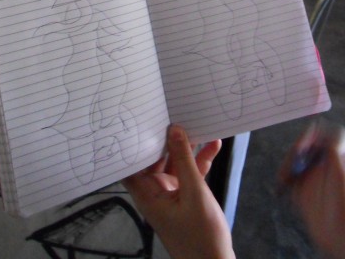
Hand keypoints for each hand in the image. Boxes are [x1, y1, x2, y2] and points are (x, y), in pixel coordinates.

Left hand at [123, 125, 234, 258]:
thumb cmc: (201, 236)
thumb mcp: (194, 193)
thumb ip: (185, 160)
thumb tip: (174, 129)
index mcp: (147, 194)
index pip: (130, 163)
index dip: (132, 142)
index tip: (138, 118)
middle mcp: (156, 191)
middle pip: (155, 157)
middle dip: (164, 136)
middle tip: (171, 109)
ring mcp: (172, 193)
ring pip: (176, 162)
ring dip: (187, 146)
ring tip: (196, 121)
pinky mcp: (187, 196)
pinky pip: (190, 172)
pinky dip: (200, 160)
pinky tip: (214, 144)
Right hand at [279, 125, 344, 258]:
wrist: (340, 233)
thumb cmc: (343, 201)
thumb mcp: (341, 171)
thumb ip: (333, 146)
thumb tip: (323, 125)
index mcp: (335, 154)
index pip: (320, 133)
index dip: (308, 136)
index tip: (301, 148)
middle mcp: (322, 161)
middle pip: (303, 145)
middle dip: (294, 152)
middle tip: (290, 166)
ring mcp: (312, 175)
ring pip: (294, 159)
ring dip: (286, 165)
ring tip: (284, 178)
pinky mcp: (302, 189)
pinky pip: (290, 176)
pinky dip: (283, 177)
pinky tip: (282, 184)